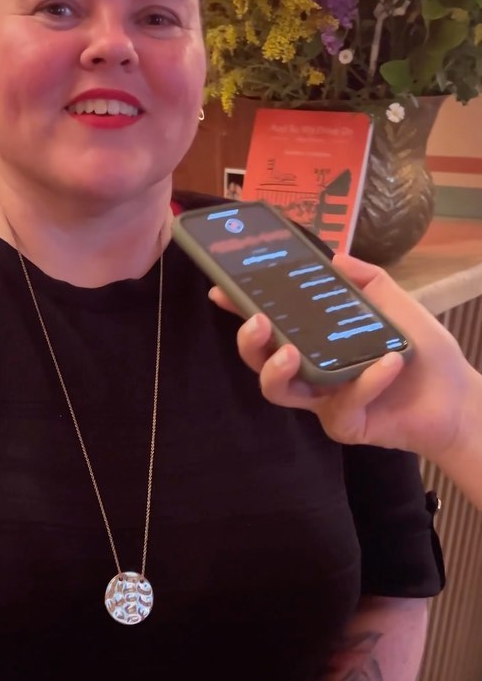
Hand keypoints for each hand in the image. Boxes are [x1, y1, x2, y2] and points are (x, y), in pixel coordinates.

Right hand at [213, 254, 469, 461]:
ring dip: (276, 370)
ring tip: (290, 351)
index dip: (242, 308)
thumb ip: (366, 280)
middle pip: (260, 362)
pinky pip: (343, 405)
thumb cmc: (425, 354)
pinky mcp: (346, 425)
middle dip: (249, 342)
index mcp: (317, 342)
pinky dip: (366, 381)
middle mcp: (312, 373)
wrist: (460, 398)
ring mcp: (325, 402)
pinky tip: (388, 363)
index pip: (271, 325)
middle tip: (257, 321)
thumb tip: (335, 256)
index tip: (222, 289)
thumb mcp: (394, 304)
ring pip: (280, 392)